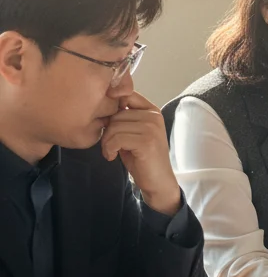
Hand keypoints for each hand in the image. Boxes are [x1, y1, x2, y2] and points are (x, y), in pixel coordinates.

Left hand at [102, 91, 180, 214]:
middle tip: (109, 146)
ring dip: (106, 142)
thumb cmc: (141, 157)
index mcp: (151, 110)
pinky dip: (109, 149)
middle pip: (116, 113)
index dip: (111, 107)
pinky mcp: (147, 141)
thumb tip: (101, 105)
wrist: (157, 181)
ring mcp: (152, 128)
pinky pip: (116, 138)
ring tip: (111, 151)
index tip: (108, 125)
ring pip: (114, 126)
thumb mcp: (133, 133)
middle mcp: (154, 116)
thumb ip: (124, 117)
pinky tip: (112, 156)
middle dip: (107, 130)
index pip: (125, 95)